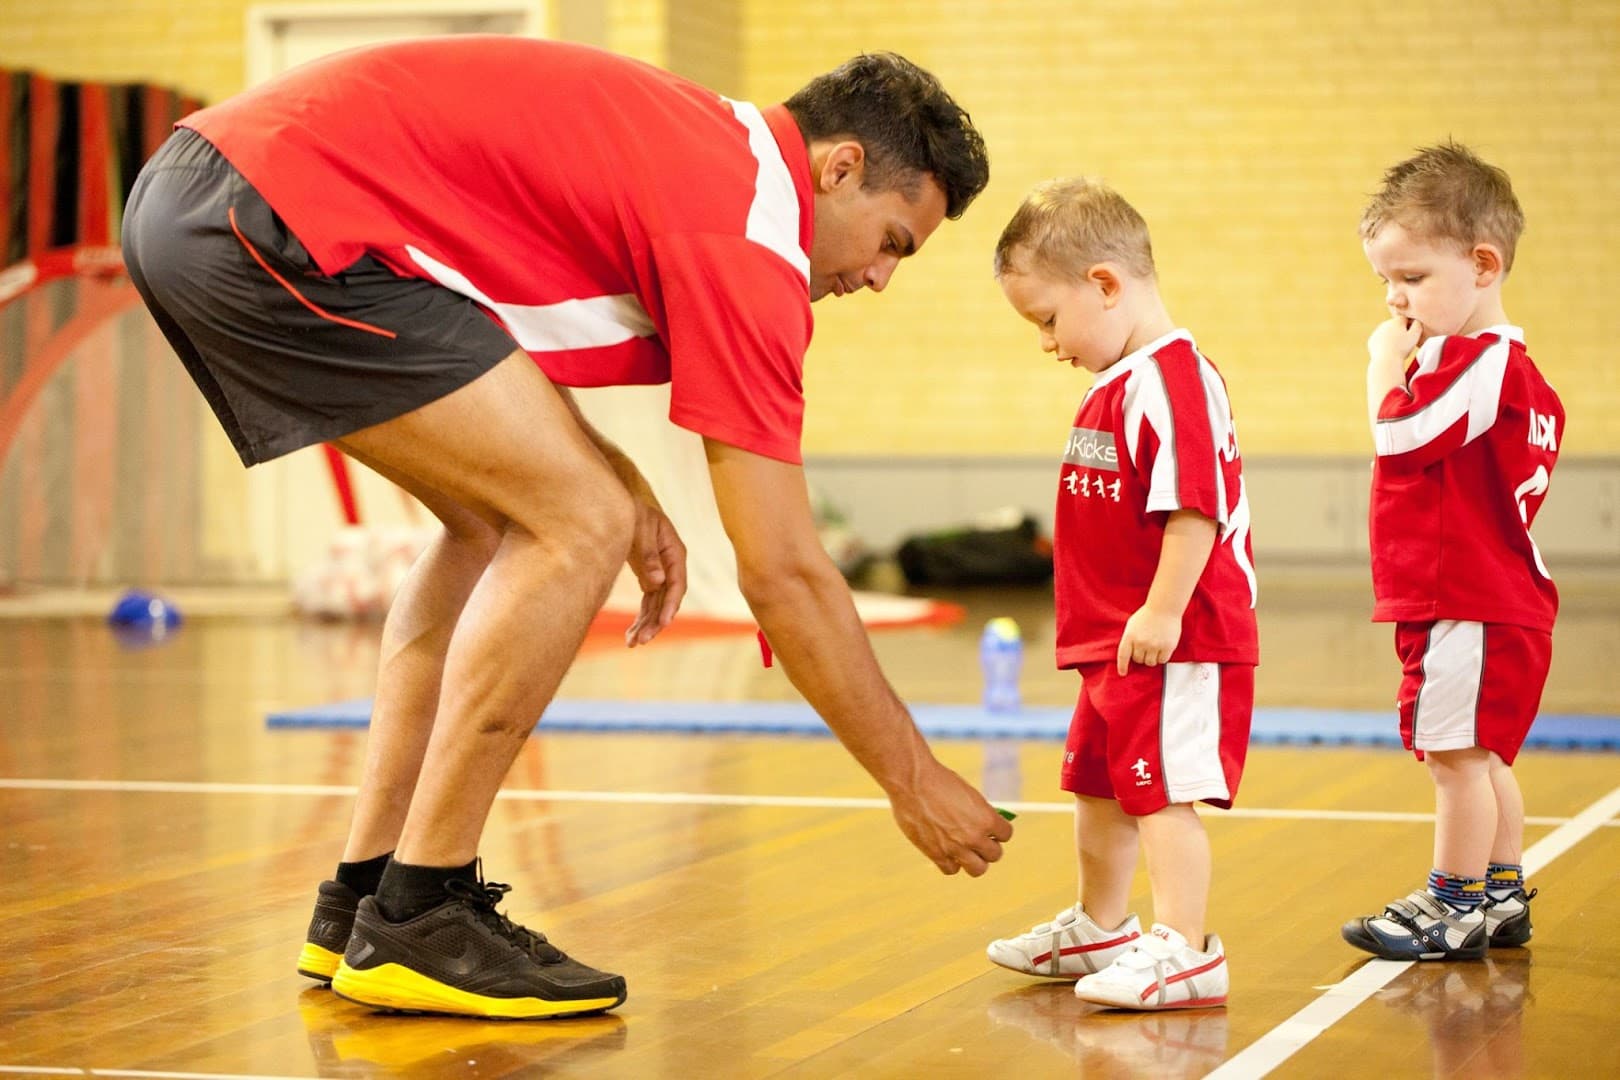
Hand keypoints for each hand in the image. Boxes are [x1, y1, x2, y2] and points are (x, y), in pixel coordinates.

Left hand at [624, 499, 686, 646]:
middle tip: (641, 640)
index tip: (662, 623)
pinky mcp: (648, 577)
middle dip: (655, 622)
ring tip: (632, 643)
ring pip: (657, 604)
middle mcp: (671, 565)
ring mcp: (660, 572)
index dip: (670, 605)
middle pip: (667, 599)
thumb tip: (656, 582)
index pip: (677, 583)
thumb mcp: (639, 527)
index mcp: (675, 551)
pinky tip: (630, 634)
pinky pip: (648, 602)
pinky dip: (640, 617)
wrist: (620, 500)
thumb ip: (647, 554)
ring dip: (646, 624)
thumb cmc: (631, 509)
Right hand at [888, 759, 1012, 875]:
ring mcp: (955, 848)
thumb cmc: (940, 782)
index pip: (1006, 835)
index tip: (992, 830)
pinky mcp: (936, 853)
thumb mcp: (969, 794)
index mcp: (986, 819)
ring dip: (974, 861)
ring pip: (977, 869)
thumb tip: (986, 828)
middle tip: (979, 841)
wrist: (912, 781)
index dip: (999, 832)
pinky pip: (951, 869)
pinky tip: (947, 851)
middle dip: (988, 847)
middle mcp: (974, 836)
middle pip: (994, 855)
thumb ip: (980, 814)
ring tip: (966, 851)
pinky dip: (951, 863)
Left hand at [1116, 604, 1181, 675]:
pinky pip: (1162, 660)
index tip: (1123, 673)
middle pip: (1138, 660)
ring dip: (1151, 658)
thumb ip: (1129, 639)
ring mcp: (1154, 645)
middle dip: (1141, 657)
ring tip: (1154, 648)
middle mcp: (1141, 642)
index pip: (1123, 656)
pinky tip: (1162, 649)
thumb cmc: (1147, 615)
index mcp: (1129, 636)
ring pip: (1150, 663)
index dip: (1122, 666)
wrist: (1164, 607)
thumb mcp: (1132, 625)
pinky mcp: (1167, 647)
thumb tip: (1129, 654)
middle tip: (1146, 649)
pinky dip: (1162, 658)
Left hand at [1367, 315, 1420, 366]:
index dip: (1410, 328)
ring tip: (1396, 347)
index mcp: (1396, 321)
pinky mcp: (1372, 340)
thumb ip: (1418, 325)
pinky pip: (1380, 340)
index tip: (1410, 337)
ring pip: (1387, 333)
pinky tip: (1388, 350)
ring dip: (1392, 337)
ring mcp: (1377, 331)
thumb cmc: (1402, 349)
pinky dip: (1384, 344)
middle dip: (1400, 332)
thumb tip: (1416, 320)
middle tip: (1403, 344)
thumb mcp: (1415, 335)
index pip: (1406, 320)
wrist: (1386, 361)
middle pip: (1395, 325)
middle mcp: (1385, 323)